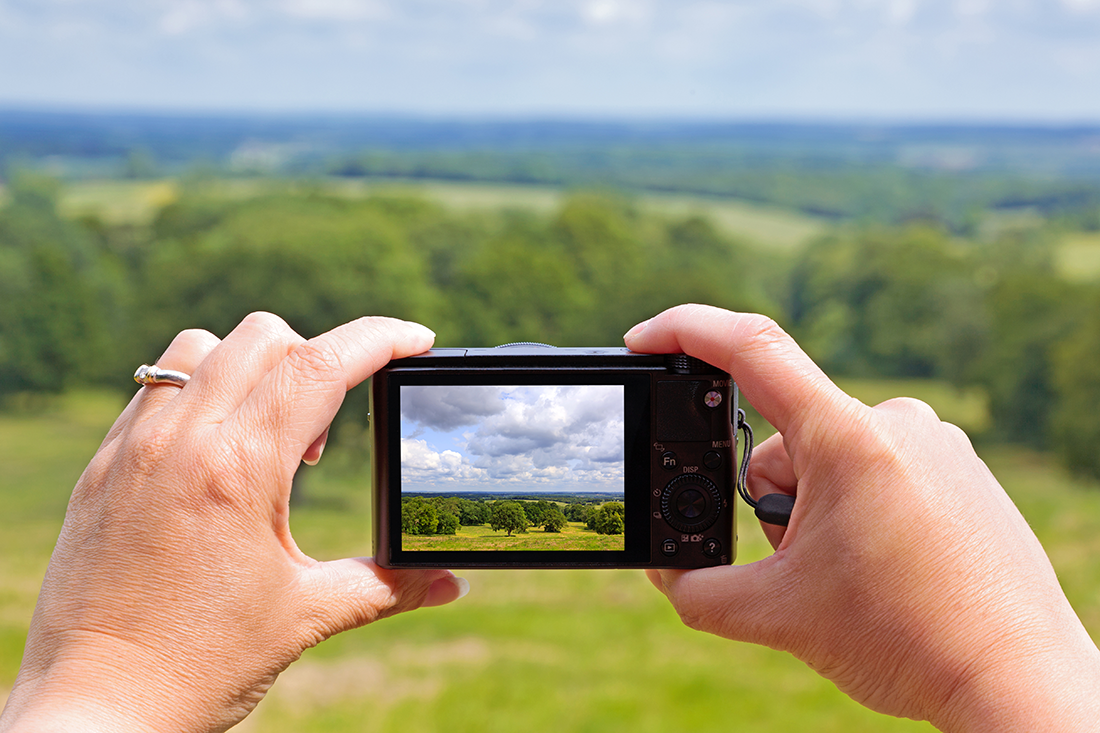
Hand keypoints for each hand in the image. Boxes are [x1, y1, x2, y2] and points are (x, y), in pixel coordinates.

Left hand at [0, 313, 466, 732]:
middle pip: (266, 338)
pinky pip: (156, 389)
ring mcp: (131, 449)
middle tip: (325, 444)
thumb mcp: (304, 618)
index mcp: (237, 470)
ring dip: (252, 369)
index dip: (380, 339)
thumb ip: (387, 586)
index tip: (418, 340)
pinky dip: (200, 393)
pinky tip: (214, 455)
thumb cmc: (198, 668)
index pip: (321, 365)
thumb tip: (453, 583)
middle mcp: (180, 442)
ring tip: (266, 441)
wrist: (96, 714)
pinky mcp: (101, 468)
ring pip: (202, 348)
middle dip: (319, 360)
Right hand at [625, 304, 1099, 730]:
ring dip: (813, 506)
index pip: (749, 349)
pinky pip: (875, 467)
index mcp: (845, 439)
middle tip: (804, 565)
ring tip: (855, 573)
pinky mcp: (957, 466)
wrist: (1014, 681)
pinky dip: (856, 506)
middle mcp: (895, 422)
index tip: (643, 340)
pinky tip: (884, 562)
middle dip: (768, 499)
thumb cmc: (907, 641)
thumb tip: (662, 569)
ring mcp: (933, 442)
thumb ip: (696, 589)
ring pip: (827, 456)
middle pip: (782, 437)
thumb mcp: (777, 616)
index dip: (684, 331)